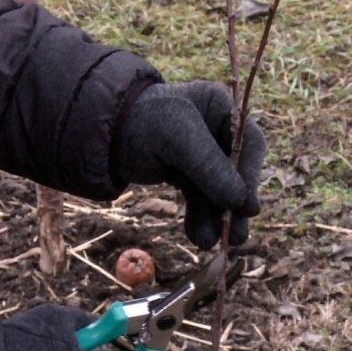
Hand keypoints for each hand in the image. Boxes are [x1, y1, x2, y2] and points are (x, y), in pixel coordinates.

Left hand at [119, 81, 265, 249]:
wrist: (100, 135)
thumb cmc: (140, 122)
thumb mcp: (176, 138)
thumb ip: (209, 167)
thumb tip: (242, 203)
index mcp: (220, 107)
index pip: (249, 144)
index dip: (251, 176)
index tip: (249, 208)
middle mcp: (216, 130)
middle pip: (236, 172)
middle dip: (233, 206)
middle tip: (237, 237)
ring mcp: (202, 155)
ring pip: (218, 191)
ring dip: (215, 218)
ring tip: (208, 243)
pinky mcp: (186, 174)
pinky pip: (200, 199)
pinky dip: (200, 218)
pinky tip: (197, 237)